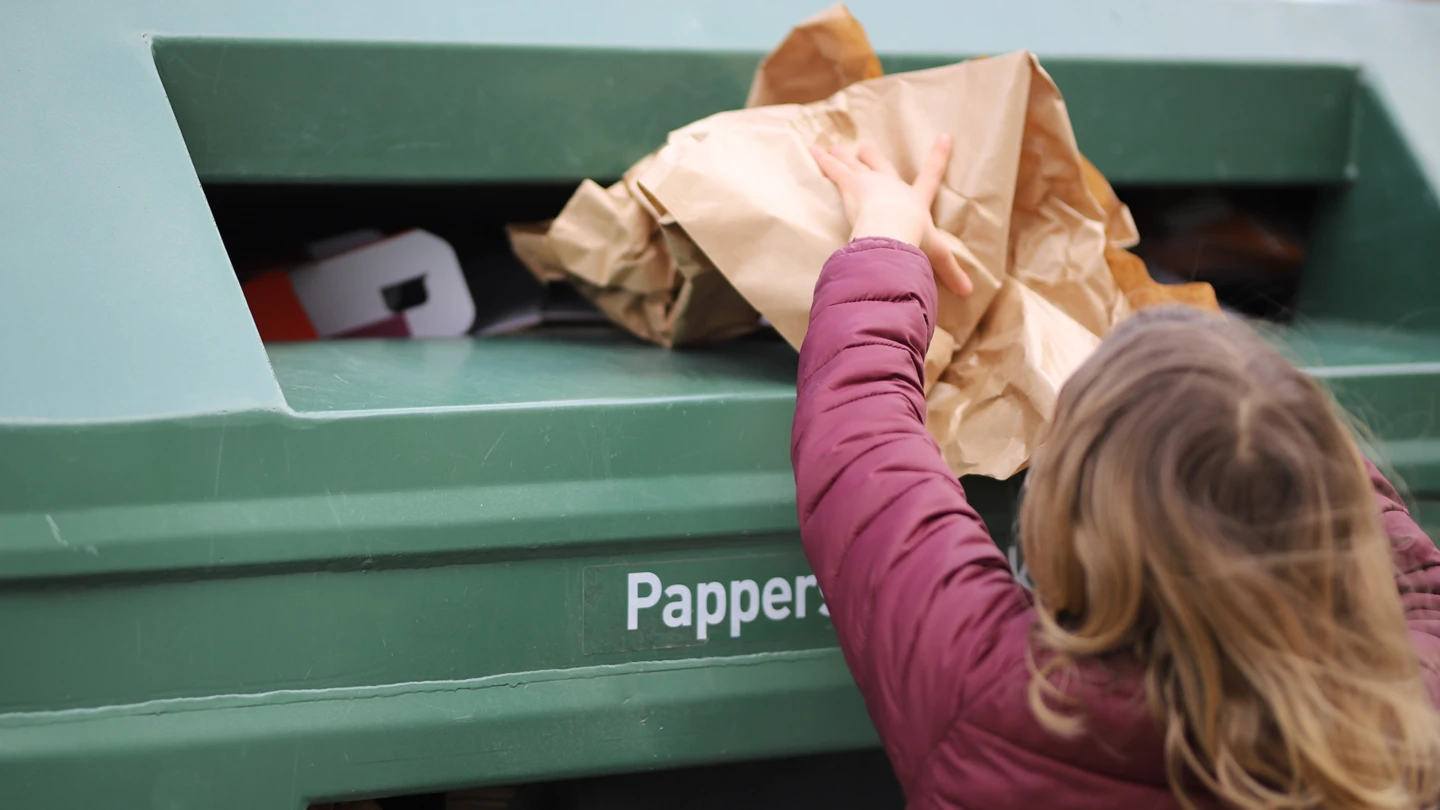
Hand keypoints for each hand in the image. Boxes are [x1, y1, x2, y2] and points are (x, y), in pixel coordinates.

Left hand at [810, 135, 972, 296]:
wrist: (892, 229)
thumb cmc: (914, 240)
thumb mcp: (935, 256)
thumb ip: (950, 273)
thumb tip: (969, 292)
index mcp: (914, 200)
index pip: (930, 176)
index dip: (939, 157)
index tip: (944, 136)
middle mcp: (892, 187)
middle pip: (882, 167)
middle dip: (874, 156)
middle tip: (865, 146)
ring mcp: (871, 183)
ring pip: (855, 167)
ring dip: (845, 158)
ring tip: (836, 148)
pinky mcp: (851, 185)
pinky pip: (834, 170)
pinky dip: (823, 159)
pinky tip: (813, 149)